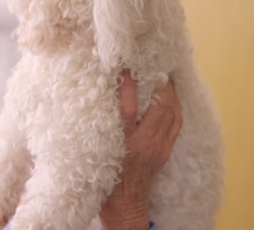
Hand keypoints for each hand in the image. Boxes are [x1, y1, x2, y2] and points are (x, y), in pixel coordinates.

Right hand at [99, 71, 182, 229]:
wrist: (125, 205)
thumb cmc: (106, 180)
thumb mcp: (97, 154)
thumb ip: (100, 130)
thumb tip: (97, 105)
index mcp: (125, 144)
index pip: (128, 109)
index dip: (128, 86)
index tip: (126, 68)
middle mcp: (145, 144)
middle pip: (160, 108)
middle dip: (160, 85)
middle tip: (155, 67)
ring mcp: (159, 148)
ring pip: (172, 114)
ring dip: (171, 94)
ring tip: (167, 78)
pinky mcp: (165, 152)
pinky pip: (176, 125)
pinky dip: (175, 108)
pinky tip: (172, 100)